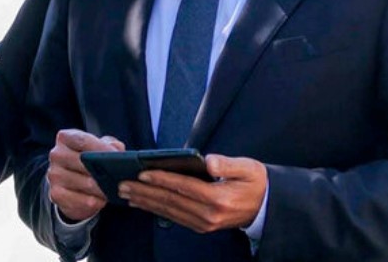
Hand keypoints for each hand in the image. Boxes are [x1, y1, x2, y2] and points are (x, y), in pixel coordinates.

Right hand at [47, 129, 126, 222]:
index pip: (83, 140)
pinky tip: (101, 201)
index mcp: (66, 138)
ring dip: (101, 188)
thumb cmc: (88, 161)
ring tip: (114, 189)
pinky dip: (92, 202)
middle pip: (82, 161)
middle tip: (120, 177)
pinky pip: (77, 199)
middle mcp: (56, 154)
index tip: (117, 156)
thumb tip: (118, 152)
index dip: (101, 148)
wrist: (71, 185)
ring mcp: (54, 174)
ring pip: (83, 182)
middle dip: (103, 170)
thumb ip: (110, 145)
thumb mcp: (99, 148)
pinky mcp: (55, 193)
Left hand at [117, 155, 266, 233]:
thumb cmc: (255, 182)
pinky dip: (155, 210)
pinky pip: (173, 217)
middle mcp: (209, 215)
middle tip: (122, 185)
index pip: (184, 187)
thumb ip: (227, 164)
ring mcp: (204, 223)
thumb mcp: (248, 168)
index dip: (162, 180)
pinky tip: (142, 203)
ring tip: (126, 194)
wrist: (265, 207)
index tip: (141, 173)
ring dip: (145, 202)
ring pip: (168, 211)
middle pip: (171, 201)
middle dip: (144, 192)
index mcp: (219, 199)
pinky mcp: (201, 226)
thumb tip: (208, 161)